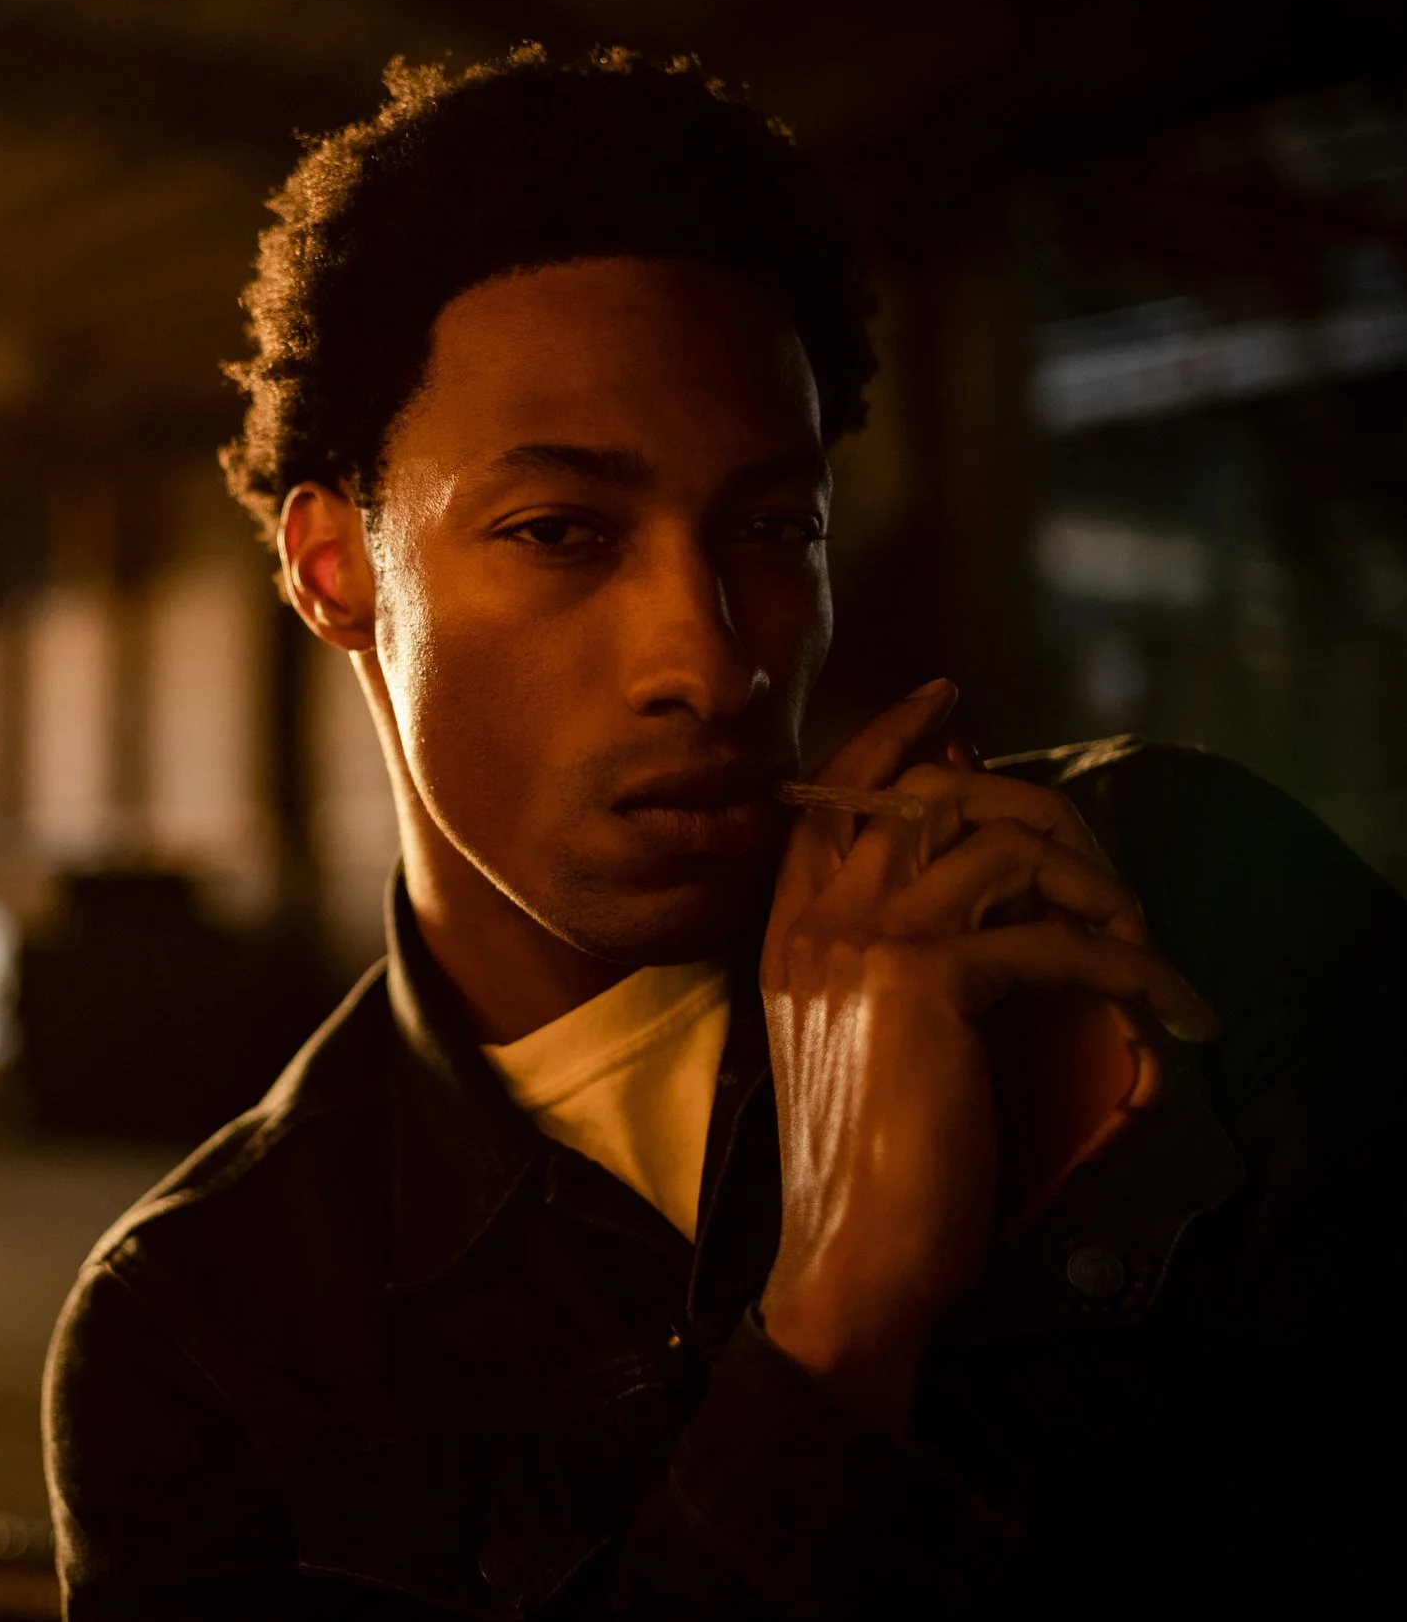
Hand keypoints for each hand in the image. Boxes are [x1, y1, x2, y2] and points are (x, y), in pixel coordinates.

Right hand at [756, 681, 1217, 1430]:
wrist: (847, 1252)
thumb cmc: (862, 1165)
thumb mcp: (849, 1039)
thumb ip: (875, 959)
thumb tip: (969, 896)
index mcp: (787, 933)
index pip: (829, 797)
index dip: (892, 738)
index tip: (946, 701)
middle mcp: (816, 922)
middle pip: (931, 797)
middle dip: (1035, 812)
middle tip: (1099, 873)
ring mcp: (861, 943)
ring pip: (1001, 846)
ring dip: (1095, 886)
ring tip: (1137, 946)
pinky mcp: (924, 981)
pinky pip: (1055, 939)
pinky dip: (1132, 970)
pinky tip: (1166, 1012)